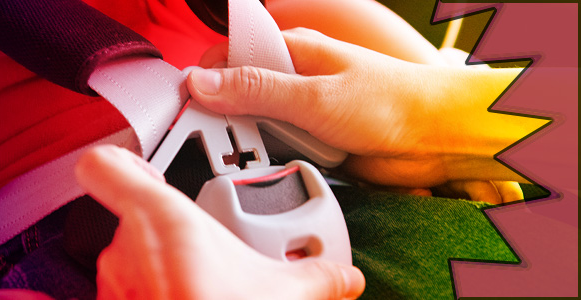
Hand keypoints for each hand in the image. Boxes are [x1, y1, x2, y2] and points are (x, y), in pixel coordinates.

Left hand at [75, 145, 364, 299]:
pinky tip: (181, 297)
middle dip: (171, 231)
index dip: (120, 159)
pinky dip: (151, 293)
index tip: (144, 166)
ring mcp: (115, 286)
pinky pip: (129, 291)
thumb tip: (344, 278)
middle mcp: (124, 250)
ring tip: (201, 281)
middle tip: (206, 246)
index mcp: (159, 220)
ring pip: (134, 259)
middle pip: (134, 217)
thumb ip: (317, 277)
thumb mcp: (282, 294)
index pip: (103, 166)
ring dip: (162, 266)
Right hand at [188, 28, 542, 203]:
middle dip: (224, 115)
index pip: (228, 56)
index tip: (189, 105)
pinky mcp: (310, 140)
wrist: (435, 140)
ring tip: (250, 152)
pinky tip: (271, 164)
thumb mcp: (312, 95)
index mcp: (292, 50)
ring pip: (253, 124)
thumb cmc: (389, 103)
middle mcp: (293, 78)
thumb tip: (202, 82)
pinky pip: (275, 148)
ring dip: (248, 140)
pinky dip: (270, 158)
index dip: (204, 79)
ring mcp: (301, 110)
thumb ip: (255, 90)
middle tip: (220, 136)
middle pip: (236, 93)